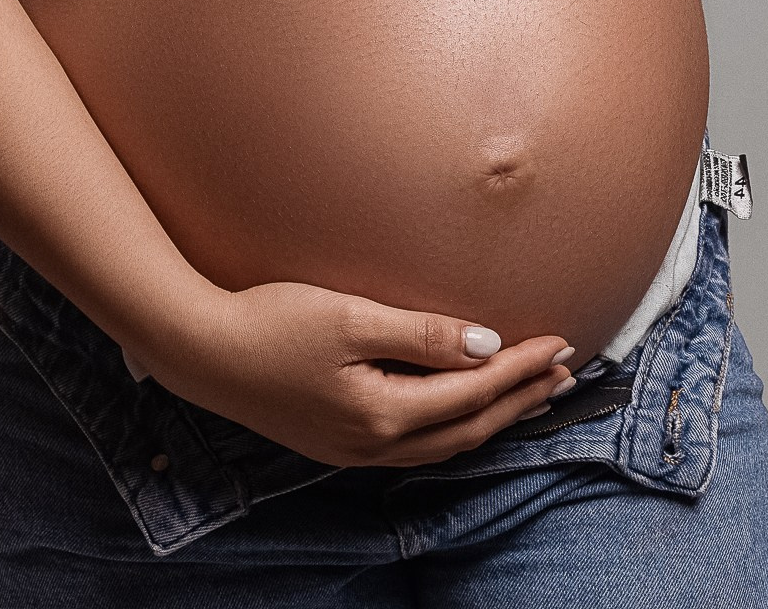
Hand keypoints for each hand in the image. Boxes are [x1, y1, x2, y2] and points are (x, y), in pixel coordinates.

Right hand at [147, 278, 576, 466]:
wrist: (201, 351)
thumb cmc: (271, 322)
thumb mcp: (350, 317)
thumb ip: (421, 335)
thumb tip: (486, 344)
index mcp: (383, 416)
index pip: (473, 393)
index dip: (521, 367)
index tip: (562, 341)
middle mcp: (374, 445)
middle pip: (468, 428)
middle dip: (520, 400)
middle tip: (567, 373)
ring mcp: (354, 450)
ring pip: (445, 442)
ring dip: (493, 416)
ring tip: (530, 393)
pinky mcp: (337, 441)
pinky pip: (417, 442)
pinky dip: (454, 424)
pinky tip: (461, 409)